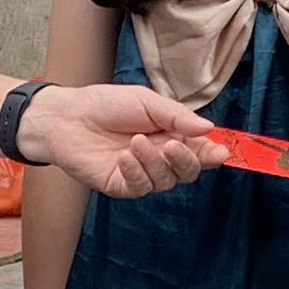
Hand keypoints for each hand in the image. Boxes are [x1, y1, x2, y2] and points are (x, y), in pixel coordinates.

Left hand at [22, 82, 215, 197]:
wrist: (68, 116)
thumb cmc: (106, 105)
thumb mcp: (146, 101)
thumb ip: (177, 116)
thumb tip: (208, 128)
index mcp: (171, 135)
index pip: (199, 150)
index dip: (212, 154)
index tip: (220, 152)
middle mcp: (160, 157)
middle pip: (187, 171)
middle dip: (186, 161)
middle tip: (172, 146)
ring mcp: (141, 174)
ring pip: (165, 181)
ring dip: (154, 163)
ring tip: (135, 142)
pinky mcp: (122, 185)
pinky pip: (140, 187)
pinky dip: (136, 172)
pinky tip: (125, 157)